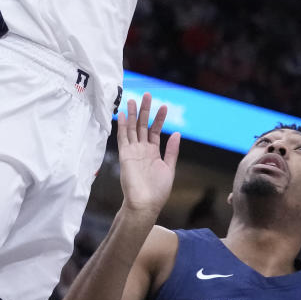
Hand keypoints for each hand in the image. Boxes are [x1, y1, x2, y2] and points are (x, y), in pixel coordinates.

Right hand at [117, 93, 180, 217]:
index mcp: (153, 152)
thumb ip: (172, 151)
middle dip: (145, 110)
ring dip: (133, 114)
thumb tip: (177, 133)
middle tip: (148, 95)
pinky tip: (123, 114)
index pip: (155, 130)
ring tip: (134, 100)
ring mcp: (133, 151)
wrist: (145, 204)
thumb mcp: (169, 168)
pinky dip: (123, 126)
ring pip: (132, 128)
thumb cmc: (157, 191)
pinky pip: (123, 138)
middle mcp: (142, 149)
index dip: (159, 118)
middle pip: (143, 125)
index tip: (164, 106)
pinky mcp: (125, 155)